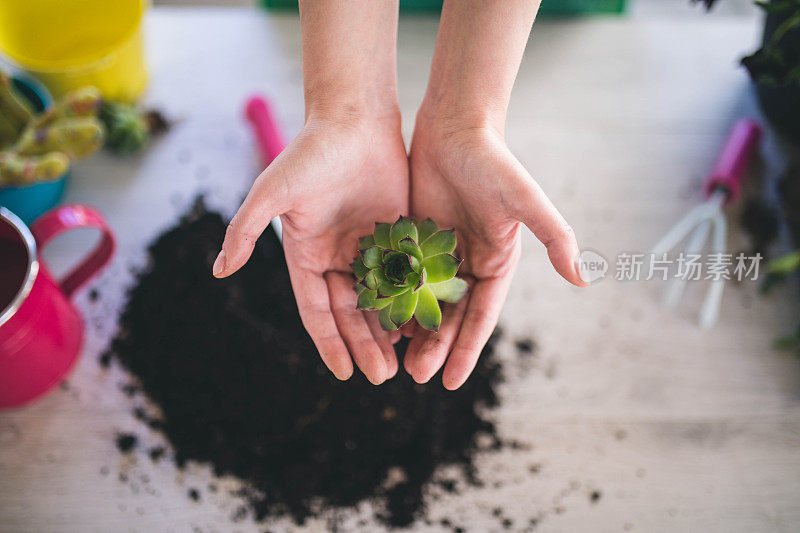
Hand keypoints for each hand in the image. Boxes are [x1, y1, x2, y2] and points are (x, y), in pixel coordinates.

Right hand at [214, 112, 407, 384]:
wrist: (355, 118)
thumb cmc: (309, 153)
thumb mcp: (273, 192)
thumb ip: (245, 230)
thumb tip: (218, 270)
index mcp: (306, 255)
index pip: (318, 311)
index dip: (329, 343)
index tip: (343, 374)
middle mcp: (336, 257)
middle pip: (351, 313)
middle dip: (365, 345)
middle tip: (383, 376)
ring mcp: (368, 247)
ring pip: (380, 299)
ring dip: (389, 330)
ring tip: (405, 361)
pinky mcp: (396, 235)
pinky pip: (405, 274)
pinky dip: (413, 299)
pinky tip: (426, 323)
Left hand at [404, 112, 585, 389]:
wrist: (456, 126)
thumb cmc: (494, 163)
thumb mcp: (525, 202)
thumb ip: (555, 238)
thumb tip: (584, 280)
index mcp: (495, 263)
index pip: (480, 317)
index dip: (466, 350)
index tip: (451, 382)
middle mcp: (467, 263)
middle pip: (450, 316)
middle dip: (435, 347)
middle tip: (415, 376)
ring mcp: (438, 253)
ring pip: (422, 301)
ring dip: (412, 330)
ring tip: (395, 359)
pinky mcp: (413, 239)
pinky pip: (400, 276)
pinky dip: (391, 298)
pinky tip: (375, 319)